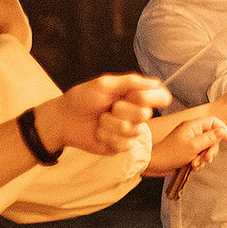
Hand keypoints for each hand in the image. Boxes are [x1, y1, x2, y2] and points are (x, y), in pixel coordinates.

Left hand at [42, 74, 169, 156]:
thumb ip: (131, 82)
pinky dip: (107, 136)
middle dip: (122, 110)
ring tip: (100, 120)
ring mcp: (131, 131)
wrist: (64, 119)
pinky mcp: (122, 145)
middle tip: (109, 108)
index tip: (132, 96)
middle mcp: (137, 113)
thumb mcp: (104, 84)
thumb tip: (156, 82)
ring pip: (132, 130)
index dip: (151, 98)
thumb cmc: (82, 98)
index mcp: (136, 96)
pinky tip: (99, 133)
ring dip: (110, 124)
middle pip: (145, 114)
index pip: (162, 97)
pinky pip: (124, 143)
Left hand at [148, 115, 226, 173]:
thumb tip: (223, 131)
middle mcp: (192, 131)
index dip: (222, 130)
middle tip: (206, 157)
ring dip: (204, 157)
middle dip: (211, 149)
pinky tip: (192, 165)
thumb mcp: (194, 146)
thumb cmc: (170, 154)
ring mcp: (190, 140)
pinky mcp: (188, 149)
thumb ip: (210, 138)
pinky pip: (200, 154)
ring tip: (195, 163)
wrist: (155, 164)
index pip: (213, 121)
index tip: (225, 140)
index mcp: (193, 126)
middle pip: (212, 137)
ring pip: (207, 147)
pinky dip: (198, 161)